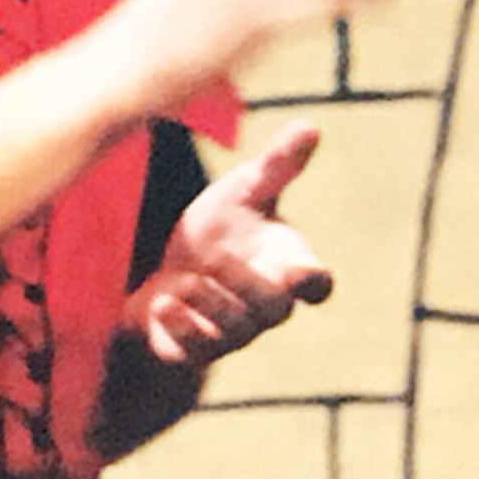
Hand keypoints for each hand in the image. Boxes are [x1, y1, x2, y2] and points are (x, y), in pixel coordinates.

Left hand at [123, 122, 332, 366]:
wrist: (168, 262)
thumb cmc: (223, 224)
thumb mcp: (245, 188)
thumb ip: (277, 164)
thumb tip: (310, 127)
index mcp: (286, 267)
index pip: (316, 284)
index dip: (313, 281)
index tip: (301, 271)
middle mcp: (265, 307)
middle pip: (274, 310)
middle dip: (244, 283)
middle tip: (217, 255)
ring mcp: (232, 333)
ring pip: (233, 333)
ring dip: (209, 304)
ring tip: (185, 280)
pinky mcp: (193, 349)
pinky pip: (193, 352)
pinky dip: (179, 329)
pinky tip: (161, 303)